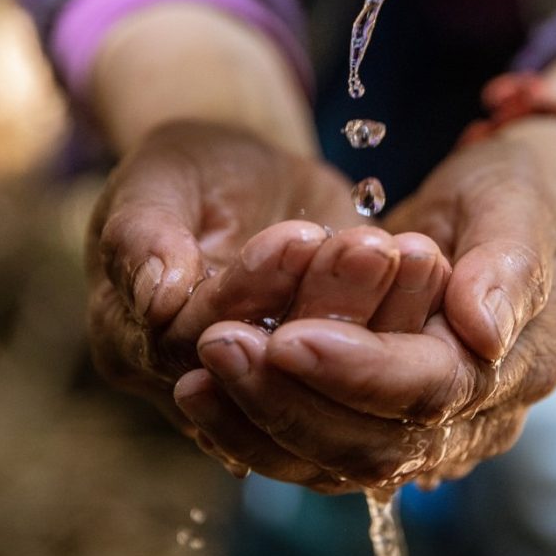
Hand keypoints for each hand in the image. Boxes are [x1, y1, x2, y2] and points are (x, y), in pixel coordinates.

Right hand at [85, 120, 449, 440]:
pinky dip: (397, 319)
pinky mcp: (317, 373)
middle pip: (266, 365)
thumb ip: (145, 234)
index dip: (249, 290)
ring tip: (405, 250)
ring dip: (371, 313)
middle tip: (370, 245)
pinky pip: (360, 362)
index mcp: (128, 341)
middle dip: (325, 303)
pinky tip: (426, 270)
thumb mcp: (154, 182)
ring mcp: (260, 384)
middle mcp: (192, 381)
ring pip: (323, 375)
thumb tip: (158, 296)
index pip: (191, 337)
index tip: (299, 235)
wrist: (235, 176)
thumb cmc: (182, 170)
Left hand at [173, 128, 555, 490]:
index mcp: (516, 369)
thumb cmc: (517, 197)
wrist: (510, 214)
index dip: (360, 369)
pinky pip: (316, 446)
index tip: (290, 338)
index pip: (431, 390)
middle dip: (291, 401)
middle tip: (220, 347)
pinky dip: (257, 426)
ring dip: (260, 422)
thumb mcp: (520, 206)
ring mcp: (428, 432)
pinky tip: (204, 392)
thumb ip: (507, 264)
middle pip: (375, 442)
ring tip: (196, 376)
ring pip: (336, 459)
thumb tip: (482, 331)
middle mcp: (473, 420)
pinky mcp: (381, 423)